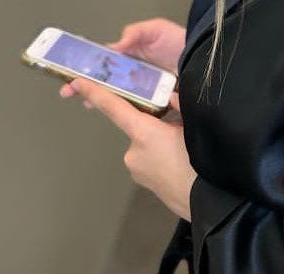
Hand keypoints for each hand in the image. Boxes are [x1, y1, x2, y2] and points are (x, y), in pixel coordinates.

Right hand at [60, 19, 184, 106]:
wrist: (204, 55)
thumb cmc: (178, 40)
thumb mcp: (156, 29)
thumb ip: (136, 33)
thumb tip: (115, 46)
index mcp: (130, 56)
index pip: (103, 63)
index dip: (87, 70)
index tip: (71, 78)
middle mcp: (133, 73)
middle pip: (106, 82)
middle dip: (88, 87)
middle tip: (71, 94)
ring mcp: (143, 88)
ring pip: (119, 96)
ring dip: (103, 100)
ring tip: (89, 104)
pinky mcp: (156, 100)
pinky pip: (139, 107)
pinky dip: (128, 112)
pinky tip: (121, 116)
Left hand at [63, 77, 195, 220]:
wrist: (206, 202)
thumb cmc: (200, 161)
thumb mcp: (194, 126)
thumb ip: (181, 106)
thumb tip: (172, 96)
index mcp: (144, 133)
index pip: (114, 108)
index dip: (95, 92)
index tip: (77, 82)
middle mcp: (133, 151)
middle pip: (137, 125)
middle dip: (156, 122)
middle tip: (180, 128)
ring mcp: (136, 169)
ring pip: (146, 143)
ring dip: (160, 141)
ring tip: (184, 149)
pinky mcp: (143, 182)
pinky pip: (149, 158)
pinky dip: (161, 154)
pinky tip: (180, 161)